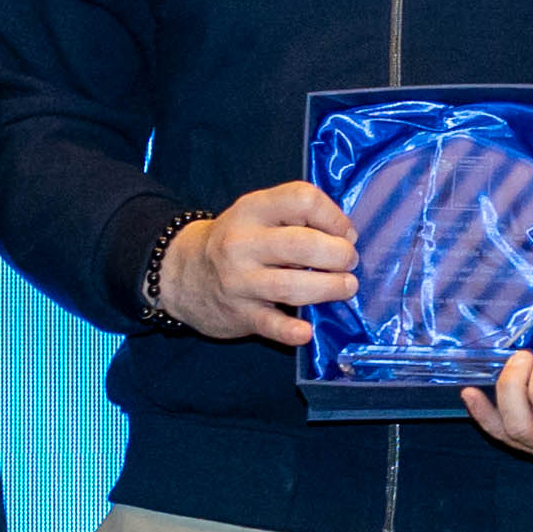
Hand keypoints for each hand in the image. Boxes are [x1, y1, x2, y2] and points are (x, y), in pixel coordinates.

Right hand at [155, 186, 357, 345]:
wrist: (183, 274)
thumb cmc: (236, 242)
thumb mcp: (257, 214)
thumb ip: (295, 216)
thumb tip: (345, 236)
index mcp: (253, 209)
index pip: (302, 200)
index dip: (334, 216)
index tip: (345, 234)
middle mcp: (243, 242)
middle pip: (303, 244)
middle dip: (339, 255)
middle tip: (349, 262)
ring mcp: (239, 280)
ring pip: (292, 286)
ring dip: (329, 288)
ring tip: (346, 288)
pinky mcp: (240, 314)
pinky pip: (270, 324)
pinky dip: (291, 331)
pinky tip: (306, 332)